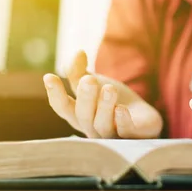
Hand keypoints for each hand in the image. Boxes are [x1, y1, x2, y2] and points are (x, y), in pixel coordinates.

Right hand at [43, 50, 162, 138]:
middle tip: (88, 80)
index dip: (55, 94)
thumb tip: (77, 52)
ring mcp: (111, 136)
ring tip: (109, 89)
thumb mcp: (96, 83)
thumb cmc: (112, 101)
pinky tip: (121, 109)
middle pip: (83, 116)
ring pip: (103, 125)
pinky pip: (125, 133)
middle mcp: (92, 129)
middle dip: (85, 97)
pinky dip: (122, 122)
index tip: (49, 76)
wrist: (142, 117)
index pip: (62, 107)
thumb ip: (82, 72)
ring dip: (104, 106)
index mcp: (78, 115)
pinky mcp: (133, 138)